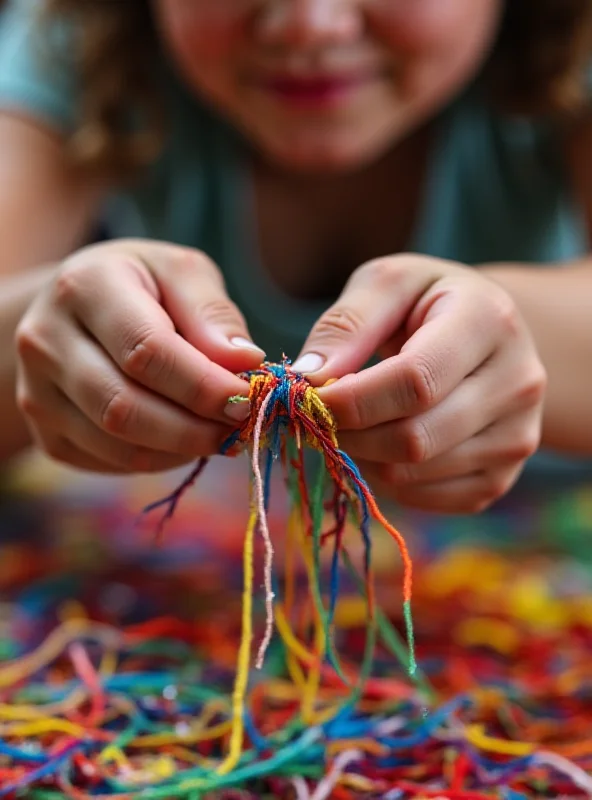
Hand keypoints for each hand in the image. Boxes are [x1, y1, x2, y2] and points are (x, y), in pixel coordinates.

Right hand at [15, 240, 264, 472]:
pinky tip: (182, 438)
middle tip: (239, 427)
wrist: (77, 310)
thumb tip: (244, 361)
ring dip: (179, 449)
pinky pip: (108, 462)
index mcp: (83, 287)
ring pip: (115, 444)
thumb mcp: (181, 273)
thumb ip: (212, 313)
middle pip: (124, 406)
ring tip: (218, 433)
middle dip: (193, 427)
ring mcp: (37, 392)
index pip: (146, 350)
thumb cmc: (143, 287)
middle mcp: (46, 340)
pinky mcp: (46, 433)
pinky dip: (157, 460)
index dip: (202, 384)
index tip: (246, 399)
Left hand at [293, 255, 545, 512]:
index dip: (352, 399)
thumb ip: (347, 324)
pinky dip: (387, 480)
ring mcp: (518, 437)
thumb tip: (308, 379)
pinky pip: (426, 498)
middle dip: (350, 433)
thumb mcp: (388, 284)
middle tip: (319, 416)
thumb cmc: (427, 302)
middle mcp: (518, 384)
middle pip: (415, 438)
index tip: (307, 398)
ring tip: (353, 423)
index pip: (416, 381)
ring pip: (414, 474)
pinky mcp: (502, 476)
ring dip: (364, 457)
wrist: (488, 334)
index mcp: (490, 322)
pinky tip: (381, 444)